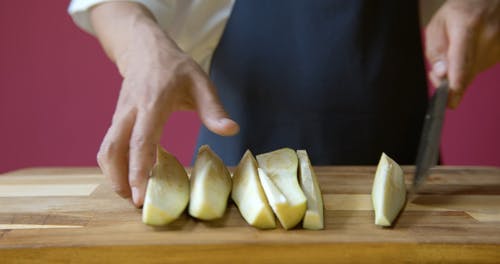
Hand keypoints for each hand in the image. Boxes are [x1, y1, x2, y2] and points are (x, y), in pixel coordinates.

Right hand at [90, 2, 238, 206]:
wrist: (144, 49)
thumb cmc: (175, 67)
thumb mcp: (200, 82)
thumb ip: (214, 109)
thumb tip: (232, 130)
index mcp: (152, 103)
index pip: (141, 141)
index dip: (138, 169)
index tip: (141, 194)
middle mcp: (130, 111)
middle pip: (114, 150)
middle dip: (119, 179)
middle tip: (134, 203)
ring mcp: (119, 115)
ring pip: (106, 150)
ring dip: (113, 174)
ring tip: (129, 195)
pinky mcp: (116, 120)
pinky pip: (109, 145)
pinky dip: (114, 164)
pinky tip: (127, 177)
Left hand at [425, 0, 499, 107]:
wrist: (490, 1)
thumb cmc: (460, 10)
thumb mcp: (437, 24)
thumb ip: (435, 50)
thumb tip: (440, 73)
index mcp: (468, 27)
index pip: (461, 62)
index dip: (455, 85)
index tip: (449, 102)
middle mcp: (488, 37)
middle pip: (467, 73)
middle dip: (449, 82)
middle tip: (438, 75)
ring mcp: (499, 46)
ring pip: (474, 73)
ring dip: (459, 73)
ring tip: (455, 53)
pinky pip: (481, 69)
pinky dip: (470, 67)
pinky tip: (469, 52)